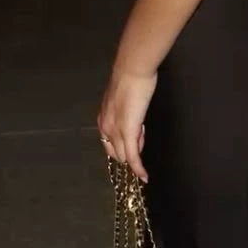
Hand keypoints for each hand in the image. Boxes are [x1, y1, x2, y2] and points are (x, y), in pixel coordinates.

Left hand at [97, 66, 157, 182]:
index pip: (111, 144)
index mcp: (103, 120)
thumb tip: (133, 123)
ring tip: (144, 131)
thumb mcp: (123, 100)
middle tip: (142, 131)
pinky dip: (138, 168)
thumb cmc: (132, 80)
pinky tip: (144, 176)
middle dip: (131, 148)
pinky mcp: (127, 132)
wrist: (132, 70)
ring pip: (125, 155)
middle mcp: (105, 128)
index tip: (137, 133)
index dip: (124, 144)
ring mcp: (115, 131)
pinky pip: (133, 157)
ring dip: (136, 152)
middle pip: (117, 152)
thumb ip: (124, 113)